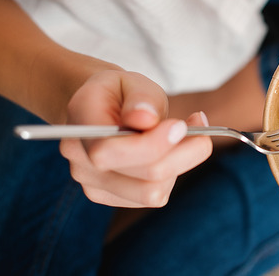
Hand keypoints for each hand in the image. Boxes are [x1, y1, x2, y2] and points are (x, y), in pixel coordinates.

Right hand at [59, 70, 212, 206]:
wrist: (102, 109)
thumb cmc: (121, 93)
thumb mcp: (132, 81)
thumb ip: (141, 97)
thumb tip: (144, 118)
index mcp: (79, 124)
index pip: (108, 151)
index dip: (150, 145)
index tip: (181, 125)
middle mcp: (80, 160)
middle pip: (141, 177)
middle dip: (181, 153)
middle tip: (199, 122)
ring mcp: (92, 184)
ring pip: (152, 192)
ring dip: (179, 163)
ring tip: (185, 133)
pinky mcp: (110, 197)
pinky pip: (152, 196)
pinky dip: (171, 174)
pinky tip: (171, 150)